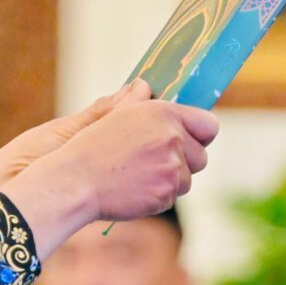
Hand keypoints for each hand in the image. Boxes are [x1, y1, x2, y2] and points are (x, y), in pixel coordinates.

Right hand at [0, 83, 217, 250]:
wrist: (77, 180)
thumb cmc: (92, 147)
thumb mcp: (114, 116)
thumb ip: (136, 101)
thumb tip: (144, 86)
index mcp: (164, 114)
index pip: (208, 125)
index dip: (201, 134)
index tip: (190, 140)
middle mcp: (173, 139)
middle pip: (201, 157)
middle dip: (185, 162)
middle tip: (156, 161)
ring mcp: (172, 168)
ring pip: (187, 180)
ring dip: (170, 181)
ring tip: (139, 175)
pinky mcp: (166, 193)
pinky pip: (172, 198)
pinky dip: (157, 197)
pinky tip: (134, 189)